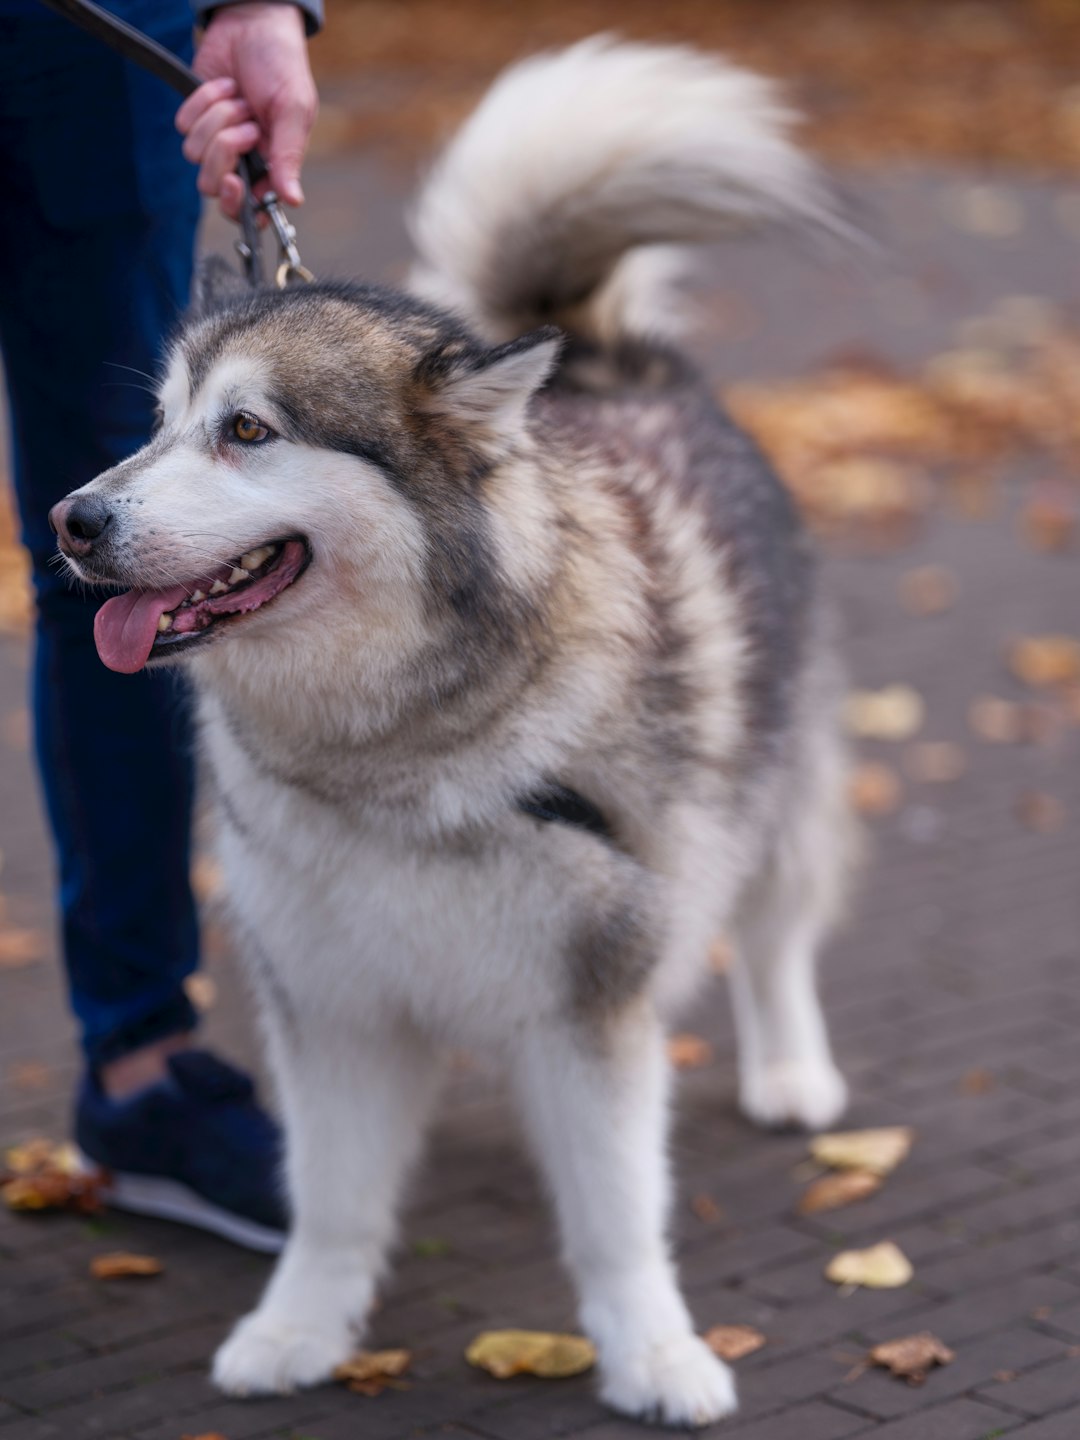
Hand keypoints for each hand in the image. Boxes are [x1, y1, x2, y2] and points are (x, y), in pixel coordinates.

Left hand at [177, 3, 317, 220]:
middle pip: (213, 184)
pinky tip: (223, 86)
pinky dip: (202, 100)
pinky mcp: (194, 116)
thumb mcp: (294, 111)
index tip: (234, 183)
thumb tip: (293, 200)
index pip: (249, 210)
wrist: (252, 23)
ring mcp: (215, 139)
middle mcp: (242, 160)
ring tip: (239, 98)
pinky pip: (184, 125)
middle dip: (224, 150)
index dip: (237, 206)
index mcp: (271, 166)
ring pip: (196, 153)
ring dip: (218, 118)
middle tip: (246, 126)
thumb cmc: (283, 66)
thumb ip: (289, 156)